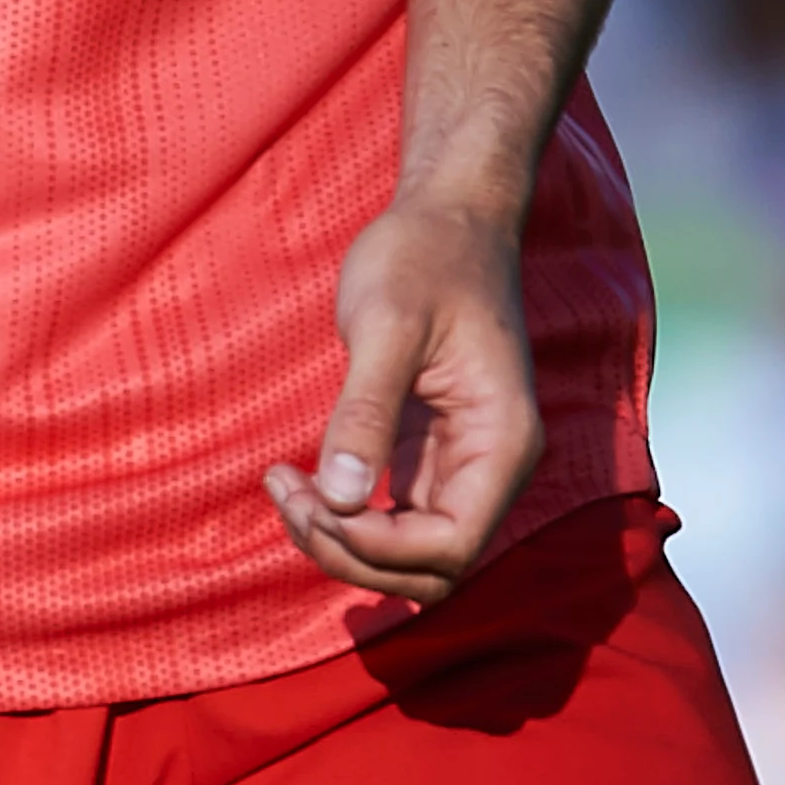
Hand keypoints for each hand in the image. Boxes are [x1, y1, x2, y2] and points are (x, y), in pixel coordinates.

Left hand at [261, 195, 540, 605]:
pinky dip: (342, 515)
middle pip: (431, 568)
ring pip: (407, 552)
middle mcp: (490, 467)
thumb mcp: (387, 323)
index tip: (320, 504)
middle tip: (288, 494)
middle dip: (353, 552)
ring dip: (341, 540)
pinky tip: (295, 478)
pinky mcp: (427, 454)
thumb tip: (340, 496)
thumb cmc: (424, 257)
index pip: (453, 546)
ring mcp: (461, 464)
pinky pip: (390, 516)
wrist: (446, 217)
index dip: (382, 549)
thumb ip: (366, 409)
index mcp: (501, 441)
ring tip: (283, 485)